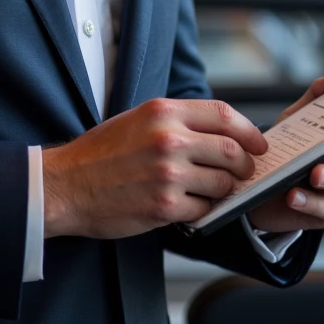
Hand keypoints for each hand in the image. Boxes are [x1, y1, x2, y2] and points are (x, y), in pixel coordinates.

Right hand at [43, 97, 267, 239]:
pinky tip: (187, 207)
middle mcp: (168, 139)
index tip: (258, 144)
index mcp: (162, 112)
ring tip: (208, 191)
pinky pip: (204, 210)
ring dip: (224, 191)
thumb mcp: (137, 120)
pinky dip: (202, 211)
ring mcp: (168, 174)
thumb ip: (177, 122)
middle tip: (243, 173)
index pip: (224, 115)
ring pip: (223, 184)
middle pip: (232, 151)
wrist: (65, 186)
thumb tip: (222, 133)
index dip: (248, 131)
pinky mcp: (164, 206)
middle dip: (245, 165)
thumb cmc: (99, 154)